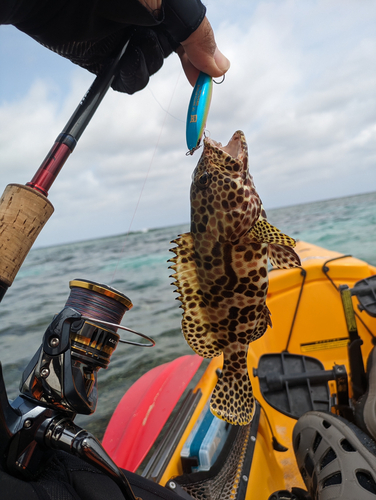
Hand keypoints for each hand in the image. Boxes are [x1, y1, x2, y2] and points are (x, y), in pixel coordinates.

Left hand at [2, 0, 229, 92]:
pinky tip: (120, 62)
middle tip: (175, 62)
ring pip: (152, 69)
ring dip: (146, 62)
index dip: (202, 56)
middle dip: (172, 57)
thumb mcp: (167, 3)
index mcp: (163, 6)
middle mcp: (146, 23)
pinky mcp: (106, 61)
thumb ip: (196, 33)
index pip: (191, 35)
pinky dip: (130, 76)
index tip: (209, 78)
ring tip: (129, 43)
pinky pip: (130, 81)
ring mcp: (125, 42)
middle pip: (173, 54)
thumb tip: (221, 67)